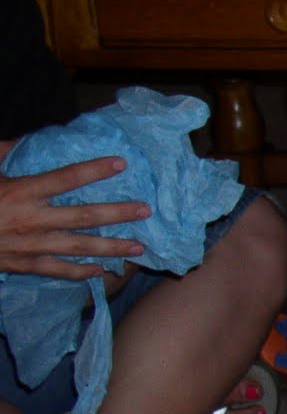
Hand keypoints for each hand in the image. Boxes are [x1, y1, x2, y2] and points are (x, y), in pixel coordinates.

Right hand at [0, 147, 148, 278]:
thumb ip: (3, 152)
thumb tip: (24, 141)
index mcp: (21, 192)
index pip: (66, 178)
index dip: (94, 170)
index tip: (121, 164)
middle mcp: (32, 220)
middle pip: (84, 217)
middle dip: (118, 213)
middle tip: (145, 210)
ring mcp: (31, 246)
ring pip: (79, 247)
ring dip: (112, 248)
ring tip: (139, 248)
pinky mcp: (24, 265)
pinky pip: (59, 271)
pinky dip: (82, 272)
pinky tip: (102, 270)